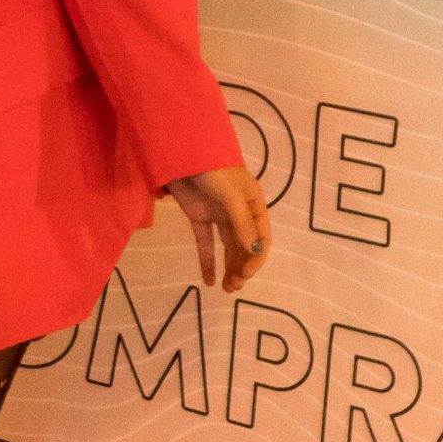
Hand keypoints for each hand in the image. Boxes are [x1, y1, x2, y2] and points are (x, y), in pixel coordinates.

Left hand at [164, 167, 269, 292]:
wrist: (181, 152)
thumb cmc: (213, 169)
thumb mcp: (231, 195)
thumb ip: (242, 223)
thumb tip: (254, 251)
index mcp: (254, 203)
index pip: (261, 237)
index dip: (256, 258)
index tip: (246, 274)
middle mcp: (239, 211)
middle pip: (245, 245)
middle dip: (242, 267)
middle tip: (234, 287)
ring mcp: (219, 214)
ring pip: (228, 247)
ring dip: (229, 267)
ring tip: (226, 288)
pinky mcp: (199, 216)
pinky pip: (206, 242)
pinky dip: (207, 261)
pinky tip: (209, 281)